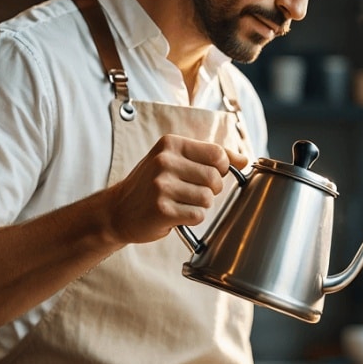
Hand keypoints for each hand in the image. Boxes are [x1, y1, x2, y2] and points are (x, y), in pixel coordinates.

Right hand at [104, 134, 248, 244]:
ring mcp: (161, 185)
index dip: (222, 168)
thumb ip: (210, 156)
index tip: (211, 175)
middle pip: (215, 178)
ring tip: (180, 202)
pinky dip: (192, 218)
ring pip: (208, 198)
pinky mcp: (162, 209)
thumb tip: (244, 159)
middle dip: (211, 190)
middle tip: (192, 192)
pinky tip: (176, 214)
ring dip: (200, 205)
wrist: (118, 210)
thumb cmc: (151, 184)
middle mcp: (165, 161)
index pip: (217, 153)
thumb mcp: (175, 160)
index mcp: (171, 144)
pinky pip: (197, 215)